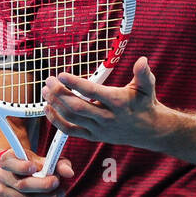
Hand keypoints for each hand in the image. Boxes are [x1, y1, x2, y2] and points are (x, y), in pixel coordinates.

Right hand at [0, 151, 74, 196]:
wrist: (18, 175)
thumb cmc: (34, 165)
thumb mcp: (45, 159)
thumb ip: (58, 164)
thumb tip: (69, 173)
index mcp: (7, 160)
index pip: (10, 164)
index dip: (22, 167)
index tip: (36, 167)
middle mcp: (2, 176)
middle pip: (22, 185)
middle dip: (43, 185)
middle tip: (57, 182)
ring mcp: (3, 193)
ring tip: (60, 194)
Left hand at [43, 56, 167, 146]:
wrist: (150, 130)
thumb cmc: (145, 103)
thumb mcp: (147, 87)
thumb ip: (143, 74)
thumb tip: (142, 60)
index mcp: (118, 102)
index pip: (92, 92)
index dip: (75, 83)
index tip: (61, 74)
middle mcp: (107, 117)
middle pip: (77, 106)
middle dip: (59, 93)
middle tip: (48, 80)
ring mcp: (98, 129)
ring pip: (71, 118)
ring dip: (55, 104)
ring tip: (45, 90)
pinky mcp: (93, 136)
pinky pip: (70, 131)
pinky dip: (56, 121)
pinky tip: (47, 108)